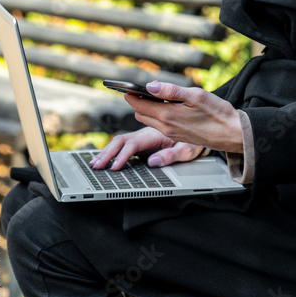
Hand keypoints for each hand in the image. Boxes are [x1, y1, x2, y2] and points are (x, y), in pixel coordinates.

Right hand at [89, 127, 203, 170]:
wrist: (200, 129)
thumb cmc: (194, 140)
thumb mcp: (188, 149)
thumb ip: (171, 155)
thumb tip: (152, 162)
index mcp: (155, 133)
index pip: (134, 144)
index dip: (122, 155)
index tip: (114, 167)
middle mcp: (146, 133)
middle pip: (121, 140)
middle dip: (107, 153)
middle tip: (96, 166)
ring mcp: (143, 137)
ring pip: (120, 141)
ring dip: (106, 152)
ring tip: (95, 163)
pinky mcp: (142, 141)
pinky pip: (124, 145)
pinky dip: (112, 151)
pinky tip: (104, 158)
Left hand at [124, 80, 242, 153]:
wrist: (233, 133)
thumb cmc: (218, 113)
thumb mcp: (196, 95)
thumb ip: (171, 91)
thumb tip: (150, 86)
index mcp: (168, 115)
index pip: (138, 104)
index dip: (130, 94)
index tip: (126, 87)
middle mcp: (166, 127)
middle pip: (140, 113)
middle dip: (136, 102)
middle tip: (138, 90)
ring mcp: (171, 134)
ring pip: (149, 121)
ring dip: (146, 110)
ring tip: (153, 97)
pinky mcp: (178, 137)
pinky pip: (159, 126)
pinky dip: (157, 116)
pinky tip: (167, 108)